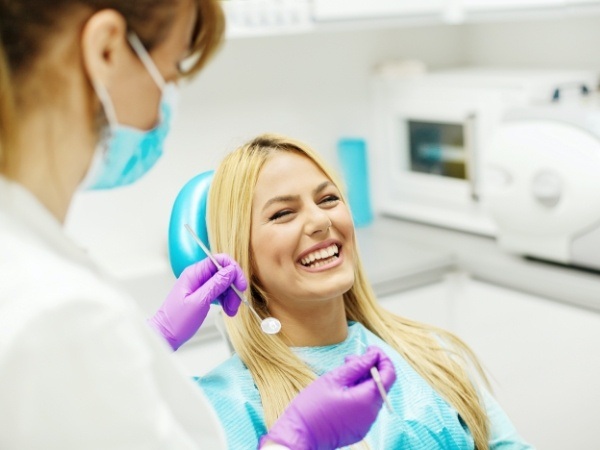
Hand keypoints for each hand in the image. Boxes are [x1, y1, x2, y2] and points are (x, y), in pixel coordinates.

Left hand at [148, 254, 246, 349]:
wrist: (165, 336)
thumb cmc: (176, 321)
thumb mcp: (199, 302)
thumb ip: (216, 285)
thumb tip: (230, 270)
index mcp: (194, 273)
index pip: (219, 260)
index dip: (233, 270)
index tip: (240, 285)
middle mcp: (198, 277)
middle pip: (224, 273)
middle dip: (233, 287)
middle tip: (236, 303)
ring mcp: (200, 286)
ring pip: (224, 284)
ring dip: (231, 296)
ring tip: (231, 311)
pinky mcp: (203, 295)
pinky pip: (219, 293)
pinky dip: (226, 301)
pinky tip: (228, 310)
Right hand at [259, 346, 396, 449]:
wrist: (298, 435)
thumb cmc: (312, 407)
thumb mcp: (333, 379)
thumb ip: (357, 366)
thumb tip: (373, 355)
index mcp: (366, 400)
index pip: (388, 375)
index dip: (382, 359)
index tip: (370, 349)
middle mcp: (371, 414)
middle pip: (381, 385)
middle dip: (370, 368)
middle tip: (351, 358)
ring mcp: (366, 424)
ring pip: (372, 396)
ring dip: (363, 381)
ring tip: (344, 373)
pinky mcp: (358, 429)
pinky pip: (365, 407)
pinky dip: (359, 395)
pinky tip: (343, 389)